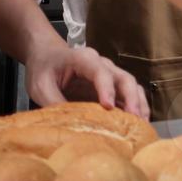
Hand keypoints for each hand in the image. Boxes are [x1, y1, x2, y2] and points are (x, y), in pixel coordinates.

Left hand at [24, 43, 148, 119]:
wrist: (47, 56)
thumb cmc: (44, 69)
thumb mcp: (40, 86)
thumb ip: (53, 101)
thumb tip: (69, 123)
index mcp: (84, 59)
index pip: (100, 72)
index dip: (107, 89)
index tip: (108, 107)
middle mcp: (103, 64)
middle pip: (123, 77)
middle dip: (131, 97)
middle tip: (133, 118)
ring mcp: (110, 74)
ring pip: (131, 85)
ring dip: (138, 103)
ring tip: (141, 123)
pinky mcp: (111, 85)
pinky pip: (128, 93)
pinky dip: (136, 106)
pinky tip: (138, 122)